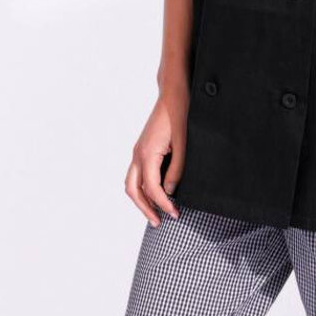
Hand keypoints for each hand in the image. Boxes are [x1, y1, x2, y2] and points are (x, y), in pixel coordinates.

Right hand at [124, 82, 188, 225]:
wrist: (173, 93)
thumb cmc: (180, 114)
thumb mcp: (183, 143)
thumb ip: (177, 169)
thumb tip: (170, 192)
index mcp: (147, 154)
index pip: (152, 189)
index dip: (163, 204)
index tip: (175, 214)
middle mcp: (137, 154)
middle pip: (133, 190)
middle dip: (145, 208)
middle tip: (159, 222)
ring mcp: (138, 150)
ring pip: (131, 183)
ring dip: (141, 199)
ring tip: (156, 212)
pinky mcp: (142, 148)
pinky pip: (136, 173)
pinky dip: (142, 187)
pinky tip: (155, 192)